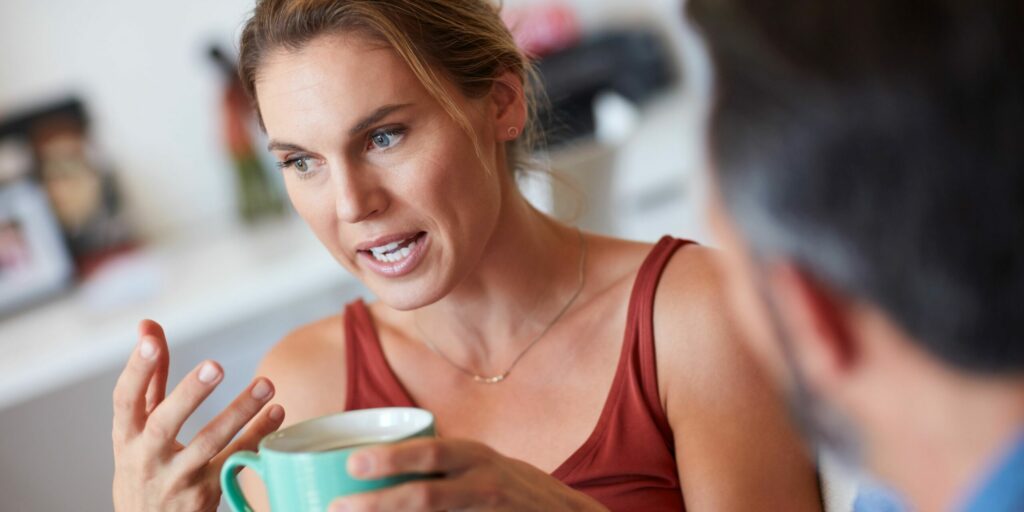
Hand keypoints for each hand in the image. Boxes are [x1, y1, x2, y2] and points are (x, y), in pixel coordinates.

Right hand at [112, 319, 285, 510]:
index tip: (149, 341)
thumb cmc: (145, 464)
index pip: (124, 400)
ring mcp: (176, 478)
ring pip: (209, 444)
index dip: (136, 370)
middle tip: (216, 365)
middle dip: (189, 394)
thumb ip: (148, 378)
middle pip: (165, 425)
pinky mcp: (205, 493)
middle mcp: (147, 458)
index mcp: (127, 436)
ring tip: (267, 383)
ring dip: (239, 412)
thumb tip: (147, 326)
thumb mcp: (137, 428)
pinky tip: (276, 412)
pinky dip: (257, 435)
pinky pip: (236, 460)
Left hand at [328, 438, 608, 511]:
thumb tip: (367, 468)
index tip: (352, 463)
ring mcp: (490, 508)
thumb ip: (438, 466)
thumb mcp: (476, 465)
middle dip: (380, 503)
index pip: (432, 454)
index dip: (392, 458)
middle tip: (338, 506)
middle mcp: (484, 482)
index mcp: (474, 456)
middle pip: (427, 496)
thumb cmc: (506, 488)